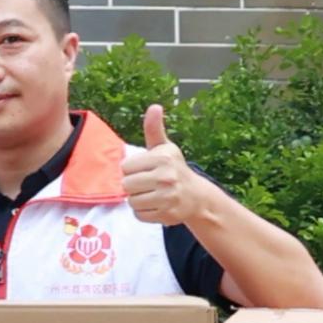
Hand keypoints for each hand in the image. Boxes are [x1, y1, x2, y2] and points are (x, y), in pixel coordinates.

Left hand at [119, 102, 201, 225]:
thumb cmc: (174, 168)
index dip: (132, 170)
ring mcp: (167, 198)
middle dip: (133, 186)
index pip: (125, 168)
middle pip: (126, 185)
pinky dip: (144, 212)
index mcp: (162, 159)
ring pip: (131, 201)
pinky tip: (156, 205)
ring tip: (152, 194)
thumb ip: (154, 129)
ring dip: (138, 200)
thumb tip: (154, 106)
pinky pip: (139, 215)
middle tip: (147, 184)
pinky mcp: (167, 214)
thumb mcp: (164, 148)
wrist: (196, 196)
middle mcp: (166, 177)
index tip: (145, 170)